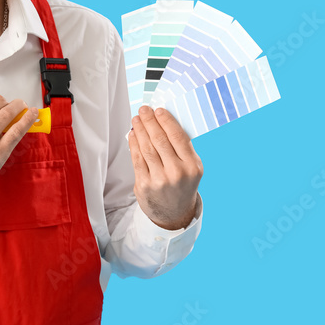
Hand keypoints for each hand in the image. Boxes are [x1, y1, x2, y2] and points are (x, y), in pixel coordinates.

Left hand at [128, 105, 203, 229]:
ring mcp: (159, 180)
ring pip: (146, 148)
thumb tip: (164, 122)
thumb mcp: (192, 167)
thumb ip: (182, 148)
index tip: (158, 110)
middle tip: (144, 110)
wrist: (174, 214)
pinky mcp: (144, 185)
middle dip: (150, 121)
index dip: (166, 121)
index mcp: (192, 166)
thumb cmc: (182, 185)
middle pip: (160, 140)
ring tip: (136, 119)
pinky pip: (137, 159)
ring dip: (140, 130)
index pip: (177, 137)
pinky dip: (133, 144)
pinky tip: (132, 135)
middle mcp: (177, 173)